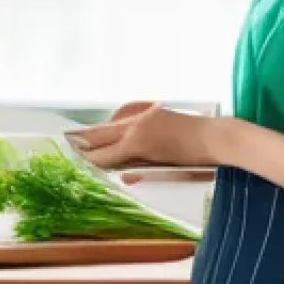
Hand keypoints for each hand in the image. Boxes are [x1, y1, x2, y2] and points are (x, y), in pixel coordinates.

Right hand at [65, 102, 220, 179]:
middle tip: (69, 143)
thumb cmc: (192, 160)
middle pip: (103, 133)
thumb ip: (140, 170)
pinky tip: (113, 125)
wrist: (215, 138)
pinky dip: (117, 122)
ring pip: (114, 123)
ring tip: (85, 136)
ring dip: (99, 130)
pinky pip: (128, 116)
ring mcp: (144, 116)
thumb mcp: (163, 171)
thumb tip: (124, 173)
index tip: (78, 160)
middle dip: (86, 140)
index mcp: (136, 142)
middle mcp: (136, 125)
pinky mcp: (153, 111)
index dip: (91, 158)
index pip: (105, 153)